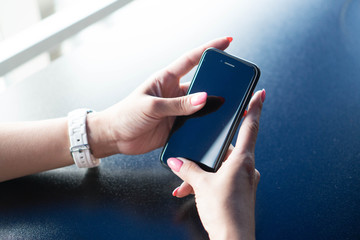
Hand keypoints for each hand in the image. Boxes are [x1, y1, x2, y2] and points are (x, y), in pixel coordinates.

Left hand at [87, 37, 231, 156]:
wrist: (115, 137)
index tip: (227, 42)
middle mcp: (174, 93)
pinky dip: (205, 126)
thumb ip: (177, 104)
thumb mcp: (151, 106)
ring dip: (214, 108)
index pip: (192, 60)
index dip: (209, 49)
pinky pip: (196, 125)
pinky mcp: (177, 126)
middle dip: (219, 84)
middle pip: (202, 84)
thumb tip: (204, 98)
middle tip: (236, 85)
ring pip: (201, 106)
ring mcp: (177, 110)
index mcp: (167, 79)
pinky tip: (214, 128)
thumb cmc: (126, 114)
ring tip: (230, 110)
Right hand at [167, 89, 265, 239]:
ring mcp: (243, 180)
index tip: (261, 94)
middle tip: (198, 150)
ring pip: (221, 166)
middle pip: (228, 148)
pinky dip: (207, 182)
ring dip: (203, 171)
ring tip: (186, 180)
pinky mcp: (238, 191)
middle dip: (209, 151)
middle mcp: (246, 167)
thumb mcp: (201, 186)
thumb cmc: (226, 213)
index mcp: (242, 160)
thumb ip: (187, 170)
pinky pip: (221, 179)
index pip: (251, 127)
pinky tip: (190, 189)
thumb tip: (176, 161)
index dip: (256, 108)